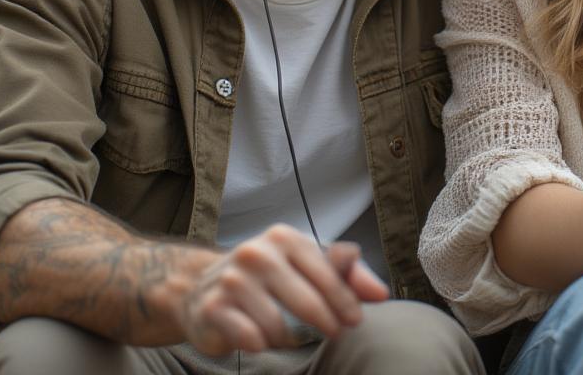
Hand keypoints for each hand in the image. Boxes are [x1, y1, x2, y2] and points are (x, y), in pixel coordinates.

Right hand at [179, 227, 388, 355]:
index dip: (345, 300)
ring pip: (278, 327)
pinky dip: (261, 344)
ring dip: (289, 339)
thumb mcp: (306, 265)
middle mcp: (257, 253)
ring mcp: (233, 280)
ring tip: (287, 334)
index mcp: (284, 238)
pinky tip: (260, 339)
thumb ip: (345, 275)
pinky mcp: (213, 308)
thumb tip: (380, 293)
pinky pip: (250, 338)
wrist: (203, 286)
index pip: (325, 272)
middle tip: (334, 333)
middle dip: (326, 322)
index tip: (355, 320)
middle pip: (307, 301)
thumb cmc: (269, 275)